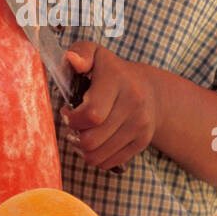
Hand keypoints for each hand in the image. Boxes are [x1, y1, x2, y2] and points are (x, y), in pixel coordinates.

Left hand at [62, 42, 157, 170]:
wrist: (150, 90)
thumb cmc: (112, 72)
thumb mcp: (95, 54)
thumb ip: (80, 52)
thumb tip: (73, 60)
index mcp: (118, 79)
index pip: (91, 114)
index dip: (72, 119)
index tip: (67, 111)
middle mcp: (134, 103)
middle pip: (92, 140)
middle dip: (75, 134)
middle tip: (74, 123)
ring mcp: (140, 125)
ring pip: (97, 155)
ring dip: (82, 148)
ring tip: (82, 132)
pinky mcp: (142, 142)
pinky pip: (108, 163)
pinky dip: (95, 156)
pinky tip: (95, 140)